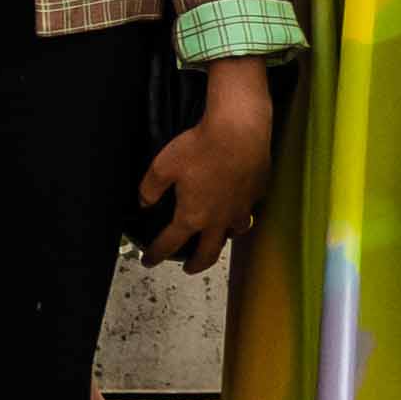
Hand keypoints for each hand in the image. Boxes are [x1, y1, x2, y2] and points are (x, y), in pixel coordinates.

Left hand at [135, 64, 271, 269]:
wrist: (240, 131)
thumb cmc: (199, 148)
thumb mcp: (163, 166)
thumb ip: (150, 189)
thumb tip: (144, 203)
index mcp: (193, 216)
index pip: (170, 243)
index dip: (156, 254)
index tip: (148, 261)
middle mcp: (219, 219)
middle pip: (208, 253)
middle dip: (195, 264)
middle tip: (187, 268)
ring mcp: (241, 208)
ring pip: (233, 234)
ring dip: (222, 240)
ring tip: (215, 238)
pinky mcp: (256, 194)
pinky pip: (247, 211)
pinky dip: (239, 215)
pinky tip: (236, 206)